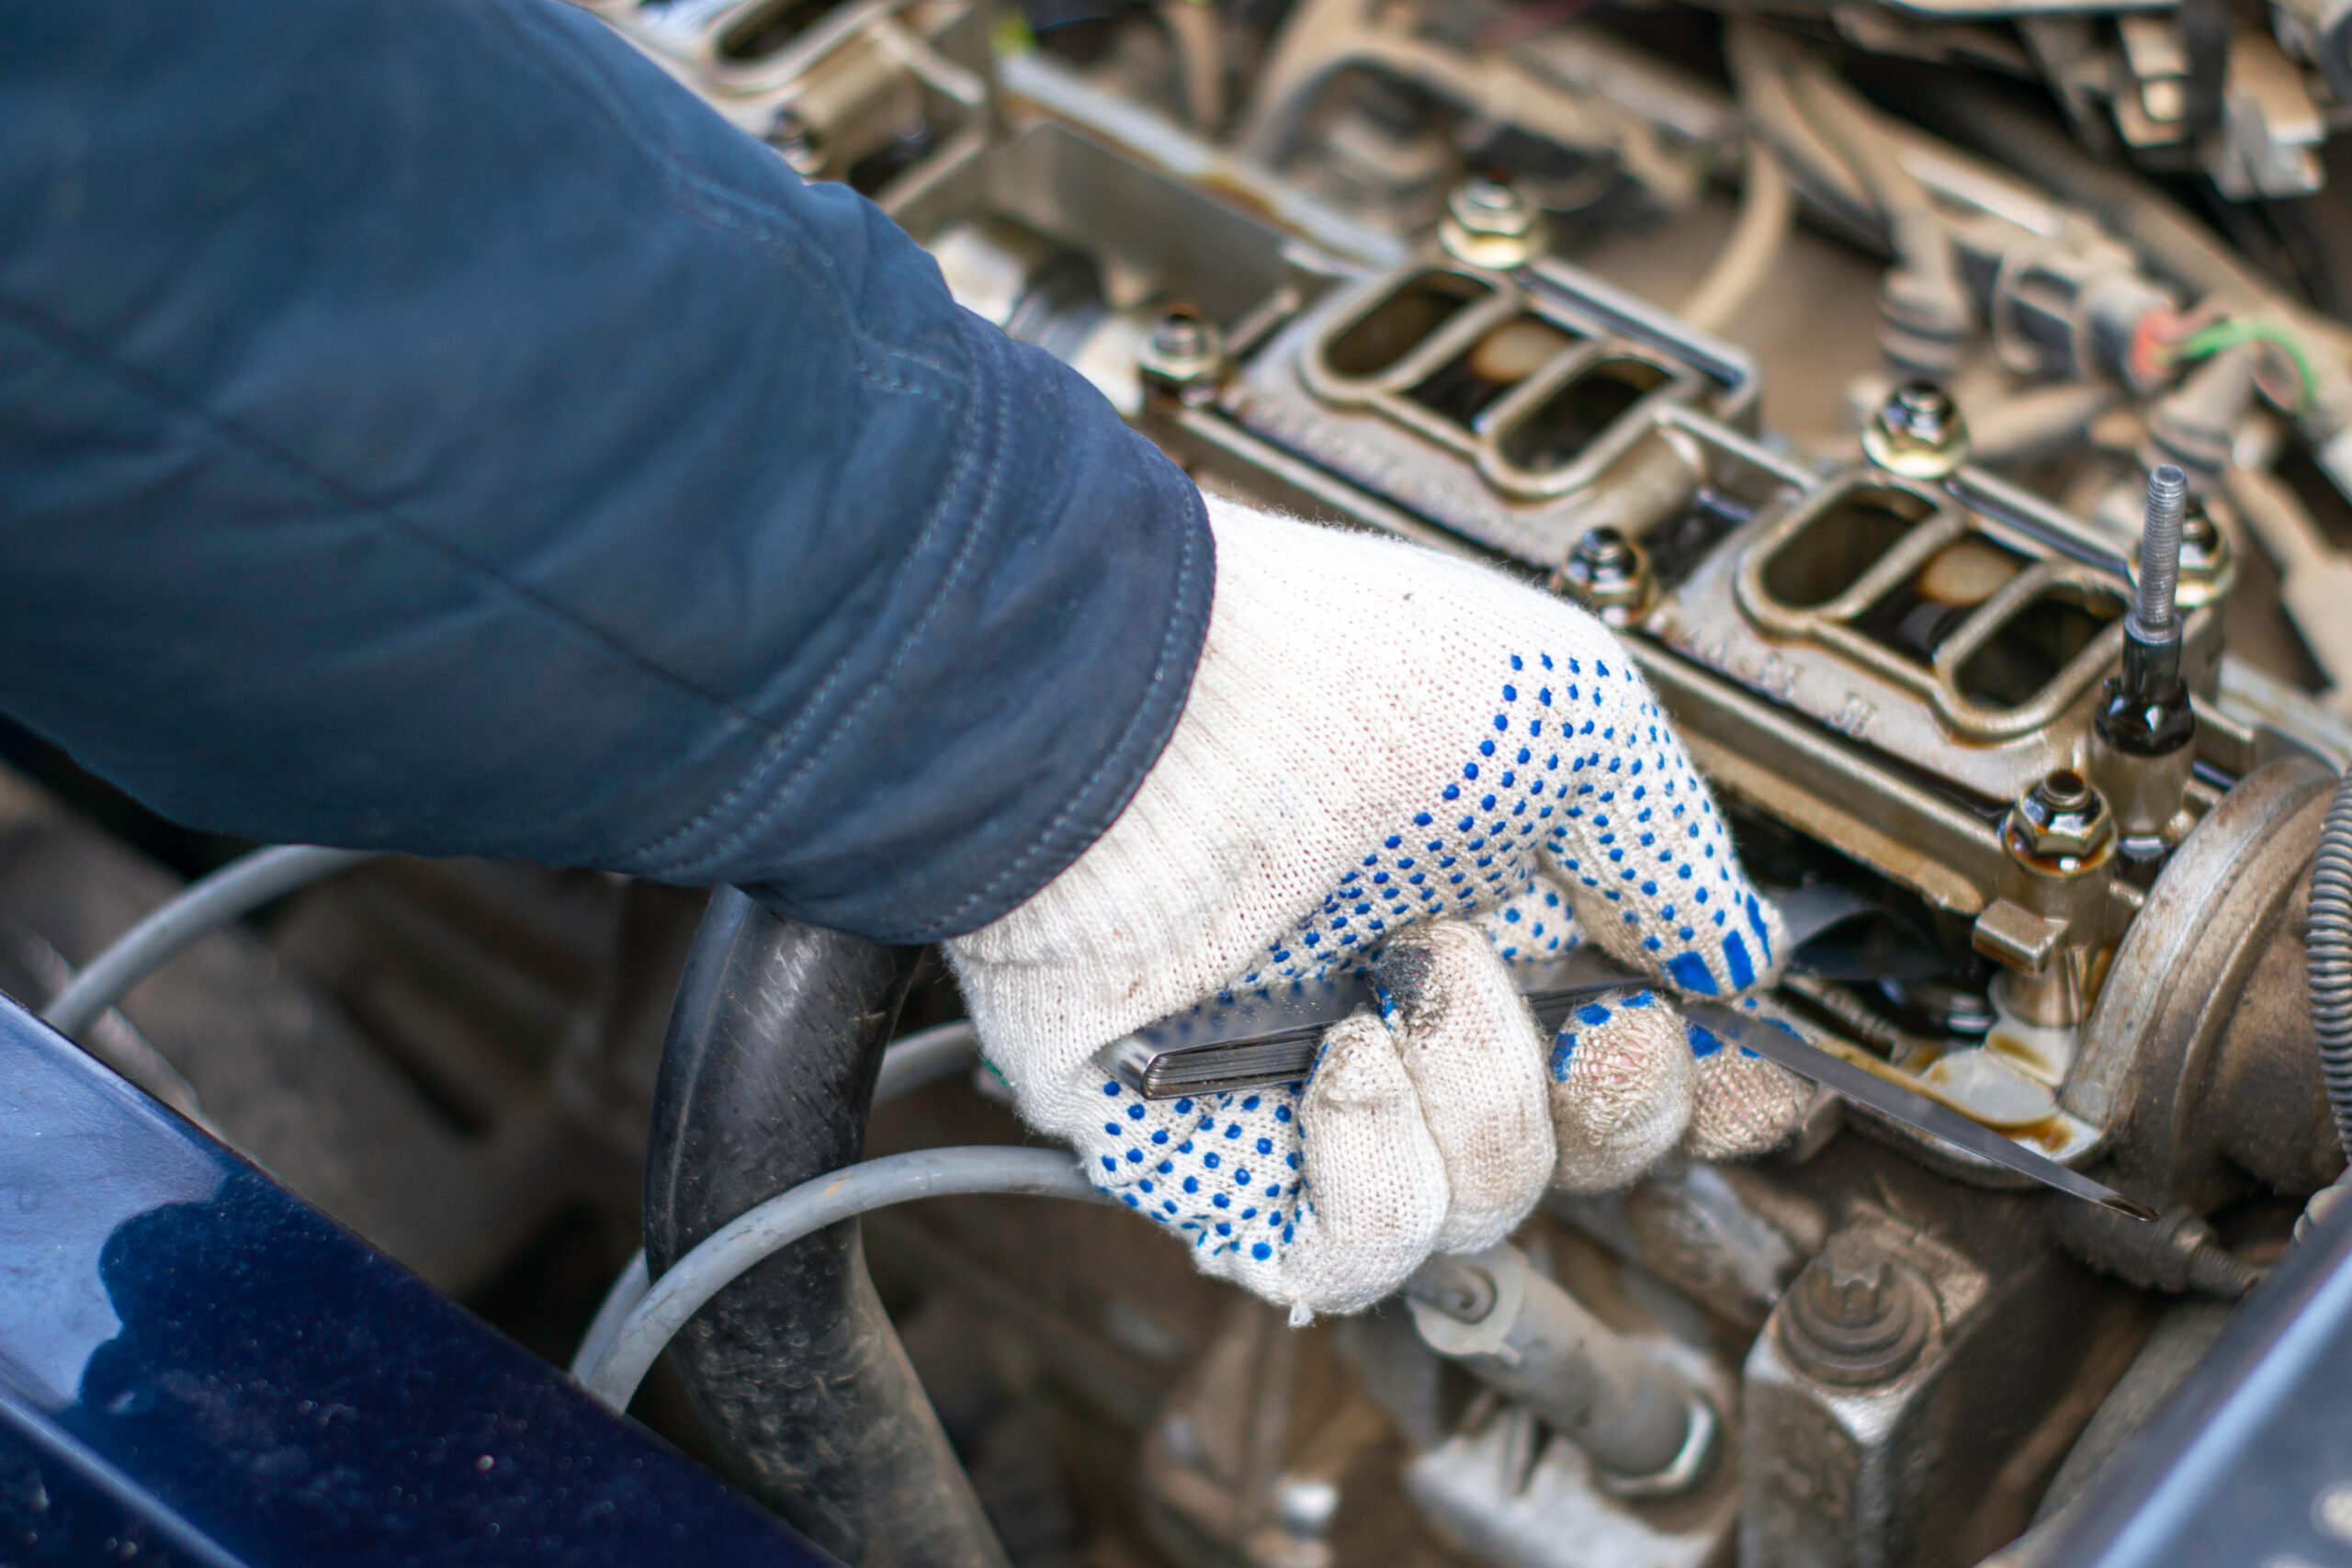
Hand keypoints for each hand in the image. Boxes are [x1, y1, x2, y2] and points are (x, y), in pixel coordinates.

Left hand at [947, 499, 1809, 1316]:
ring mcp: (1324, 1087)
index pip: (1643, 1045)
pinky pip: (1349, 1254)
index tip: (1752, 1084)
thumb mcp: (1574, 715)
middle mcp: (1422, 1005)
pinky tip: (1335, 1063)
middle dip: (1618, 1097)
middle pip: (1586, 1154)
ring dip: (1477, 1101)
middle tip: (1580, 1014)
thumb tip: (1733, 962)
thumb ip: (1670, 851)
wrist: (1139, 717)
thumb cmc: (1339, 679)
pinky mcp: (1221, 1156)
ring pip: (1484, 1212)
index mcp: (1513, 906)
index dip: (1712, 1086)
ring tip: (1397, 983)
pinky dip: (1374, 1176)